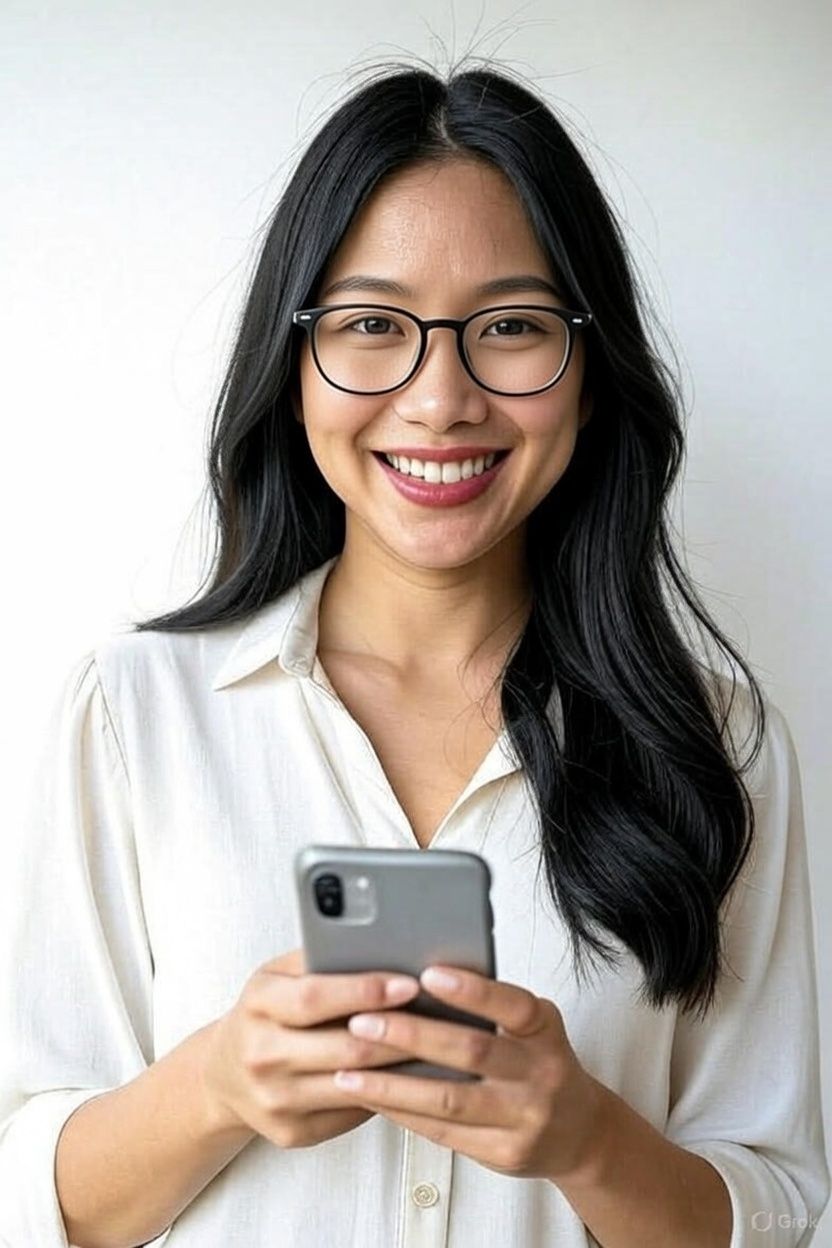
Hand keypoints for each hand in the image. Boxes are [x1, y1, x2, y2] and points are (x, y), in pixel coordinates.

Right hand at [200, 948, 421, 1148]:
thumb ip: (321, 959)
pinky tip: (413, 1076)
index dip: (365, 991)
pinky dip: (387, 1094)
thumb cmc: (267, 1013)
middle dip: (398, 1031)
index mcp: (258, 1005)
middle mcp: (261, 1055)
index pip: (315, 999)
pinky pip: (352, 1113)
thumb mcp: (279, 975)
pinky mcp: (293, 1132)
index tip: (408, 983)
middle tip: (441, 1016)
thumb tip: (384, 944)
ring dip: (401, 1066)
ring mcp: (276, 1100)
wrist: (223, 1074)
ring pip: (355, 1085)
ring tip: (437, 1046)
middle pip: (344, 1048)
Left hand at [331, 965, 605, 1180]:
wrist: (581, 1132)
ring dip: (393, 1085)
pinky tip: (372, 1099)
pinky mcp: (504, 1153)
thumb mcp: (533, 1026)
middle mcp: (540, 1074)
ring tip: (348, 1070)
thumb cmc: (540, 1062)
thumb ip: (492, 1008)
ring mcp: (524, 1118)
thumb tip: (419, 980)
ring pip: (450, 1100)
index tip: (428, 974)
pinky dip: (403, 1114)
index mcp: (544, 1031)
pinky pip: (444, 1133)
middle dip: (411, 1036)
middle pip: (471, 1051)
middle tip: (362, 1022)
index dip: (472, 990)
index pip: (511, 1005)